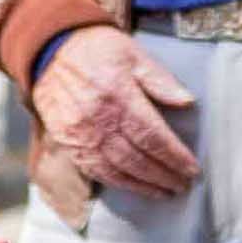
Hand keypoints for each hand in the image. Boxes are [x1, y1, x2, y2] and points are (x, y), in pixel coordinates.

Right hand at [29, 26, 200, 200]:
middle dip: (163, 175)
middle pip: (137, 158)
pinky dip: (117, 183)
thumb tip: (187, 102)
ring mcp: (81, 134)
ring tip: (164, 192)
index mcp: (118, 95)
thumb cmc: (97, 50)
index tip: (192, 169)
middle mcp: (98, 119)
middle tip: (183, 185)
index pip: (153, 136)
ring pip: (117, 170)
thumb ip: (160, 79)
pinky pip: (94, 170)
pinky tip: (134, 187)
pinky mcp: (68, 142)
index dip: (174, 156)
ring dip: (143, 185)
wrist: (49, 51)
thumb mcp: (133, 54)